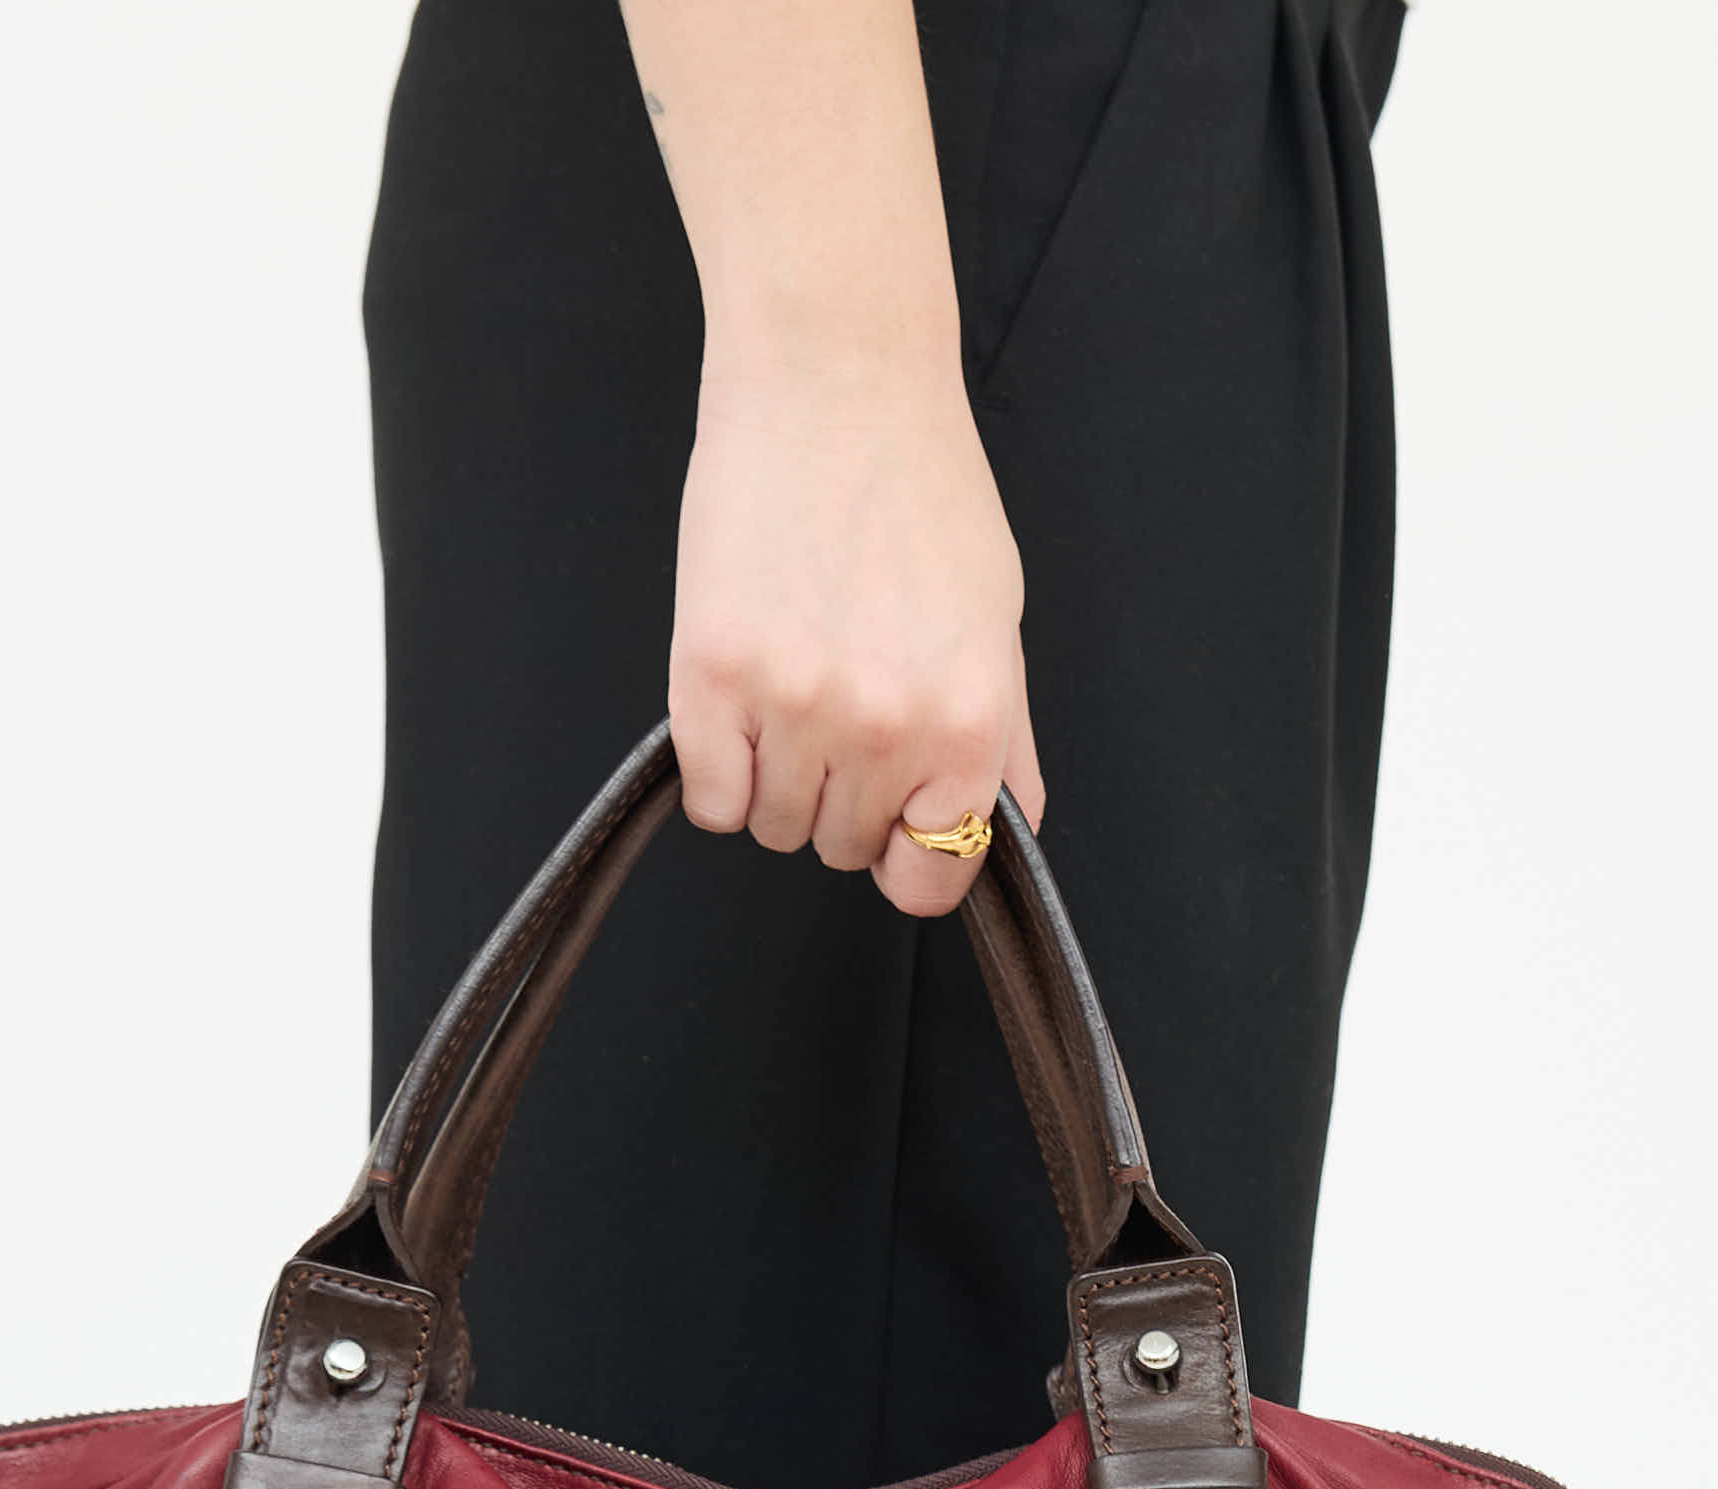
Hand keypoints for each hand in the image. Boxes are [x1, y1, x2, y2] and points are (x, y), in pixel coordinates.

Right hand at [667, 355, 1044, 916]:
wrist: (837, 379)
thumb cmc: (920, 487)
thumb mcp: (995, 621)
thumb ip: (1003, 739)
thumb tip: (1007, 824)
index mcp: (966, 724)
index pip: (931, 878)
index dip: (907, 850)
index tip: (892, 814)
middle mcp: (886, 729)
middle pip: (841, 849)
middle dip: (840, 793)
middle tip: (840, 695)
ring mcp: (794, 706)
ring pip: (773, 826)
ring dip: (776, 774)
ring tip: (792, 676)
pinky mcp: (710, 676)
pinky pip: (710, 797)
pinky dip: (719, 766)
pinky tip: (741, 694)